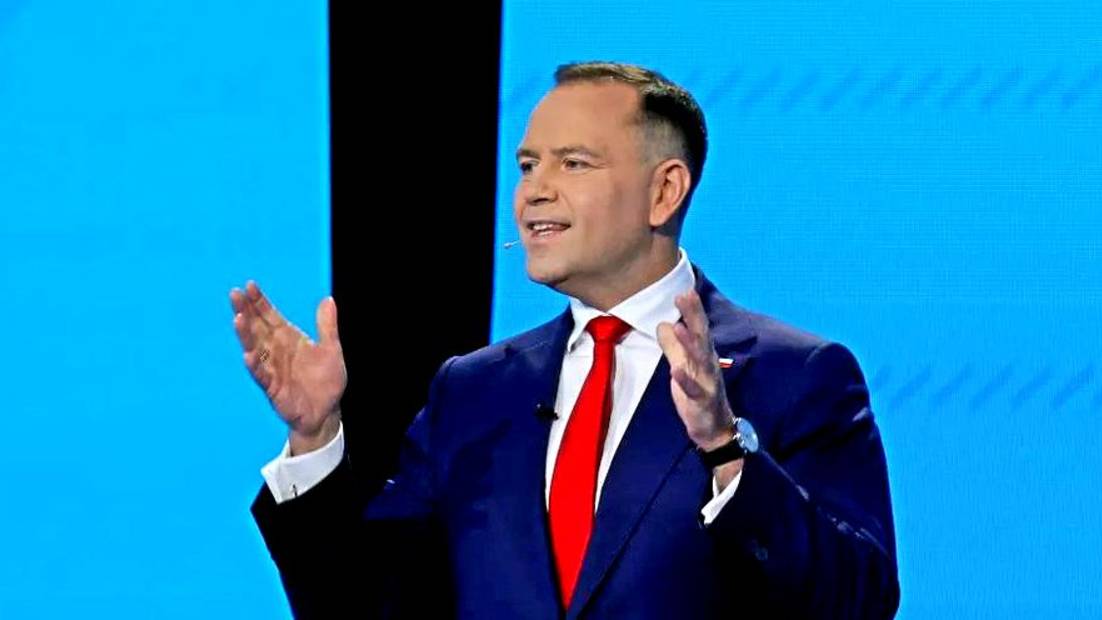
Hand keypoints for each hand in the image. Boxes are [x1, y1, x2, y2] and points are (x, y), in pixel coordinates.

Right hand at [230, 281, 346, 453]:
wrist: (326, 411)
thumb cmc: (326, 380)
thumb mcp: (331, 349)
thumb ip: (327, 326)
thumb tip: (327, 299)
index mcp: (288, 338)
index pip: (270, 316)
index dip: (260, 302)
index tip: (250, 285)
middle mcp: (276, 351)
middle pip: (257, 327)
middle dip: (246, 311)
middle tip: (234, 294)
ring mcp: (272, 368)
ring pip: (255, 348)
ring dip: (245, 335)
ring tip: (237, 319)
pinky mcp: (273, 388)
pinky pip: (262, 376)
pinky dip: (255, 366)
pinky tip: (248, 355)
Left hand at [657, 290, 741, 486]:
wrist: (715, 429)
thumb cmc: (698, 394)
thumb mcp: (682, 366)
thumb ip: (672, 346)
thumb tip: (662, 323)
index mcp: (703, 355)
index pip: (698, 328)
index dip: (692, 309)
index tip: (684, 289)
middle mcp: (708, 364)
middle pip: (702, 337)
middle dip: (694, 316)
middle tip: (685, 295)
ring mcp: (707, 382)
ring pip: (700, 361)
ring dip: (689, 344)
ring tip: (679, 327)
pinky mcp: (702, 402)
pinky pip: (694, 391)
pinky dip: (685, 381)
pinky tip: (676, 371)